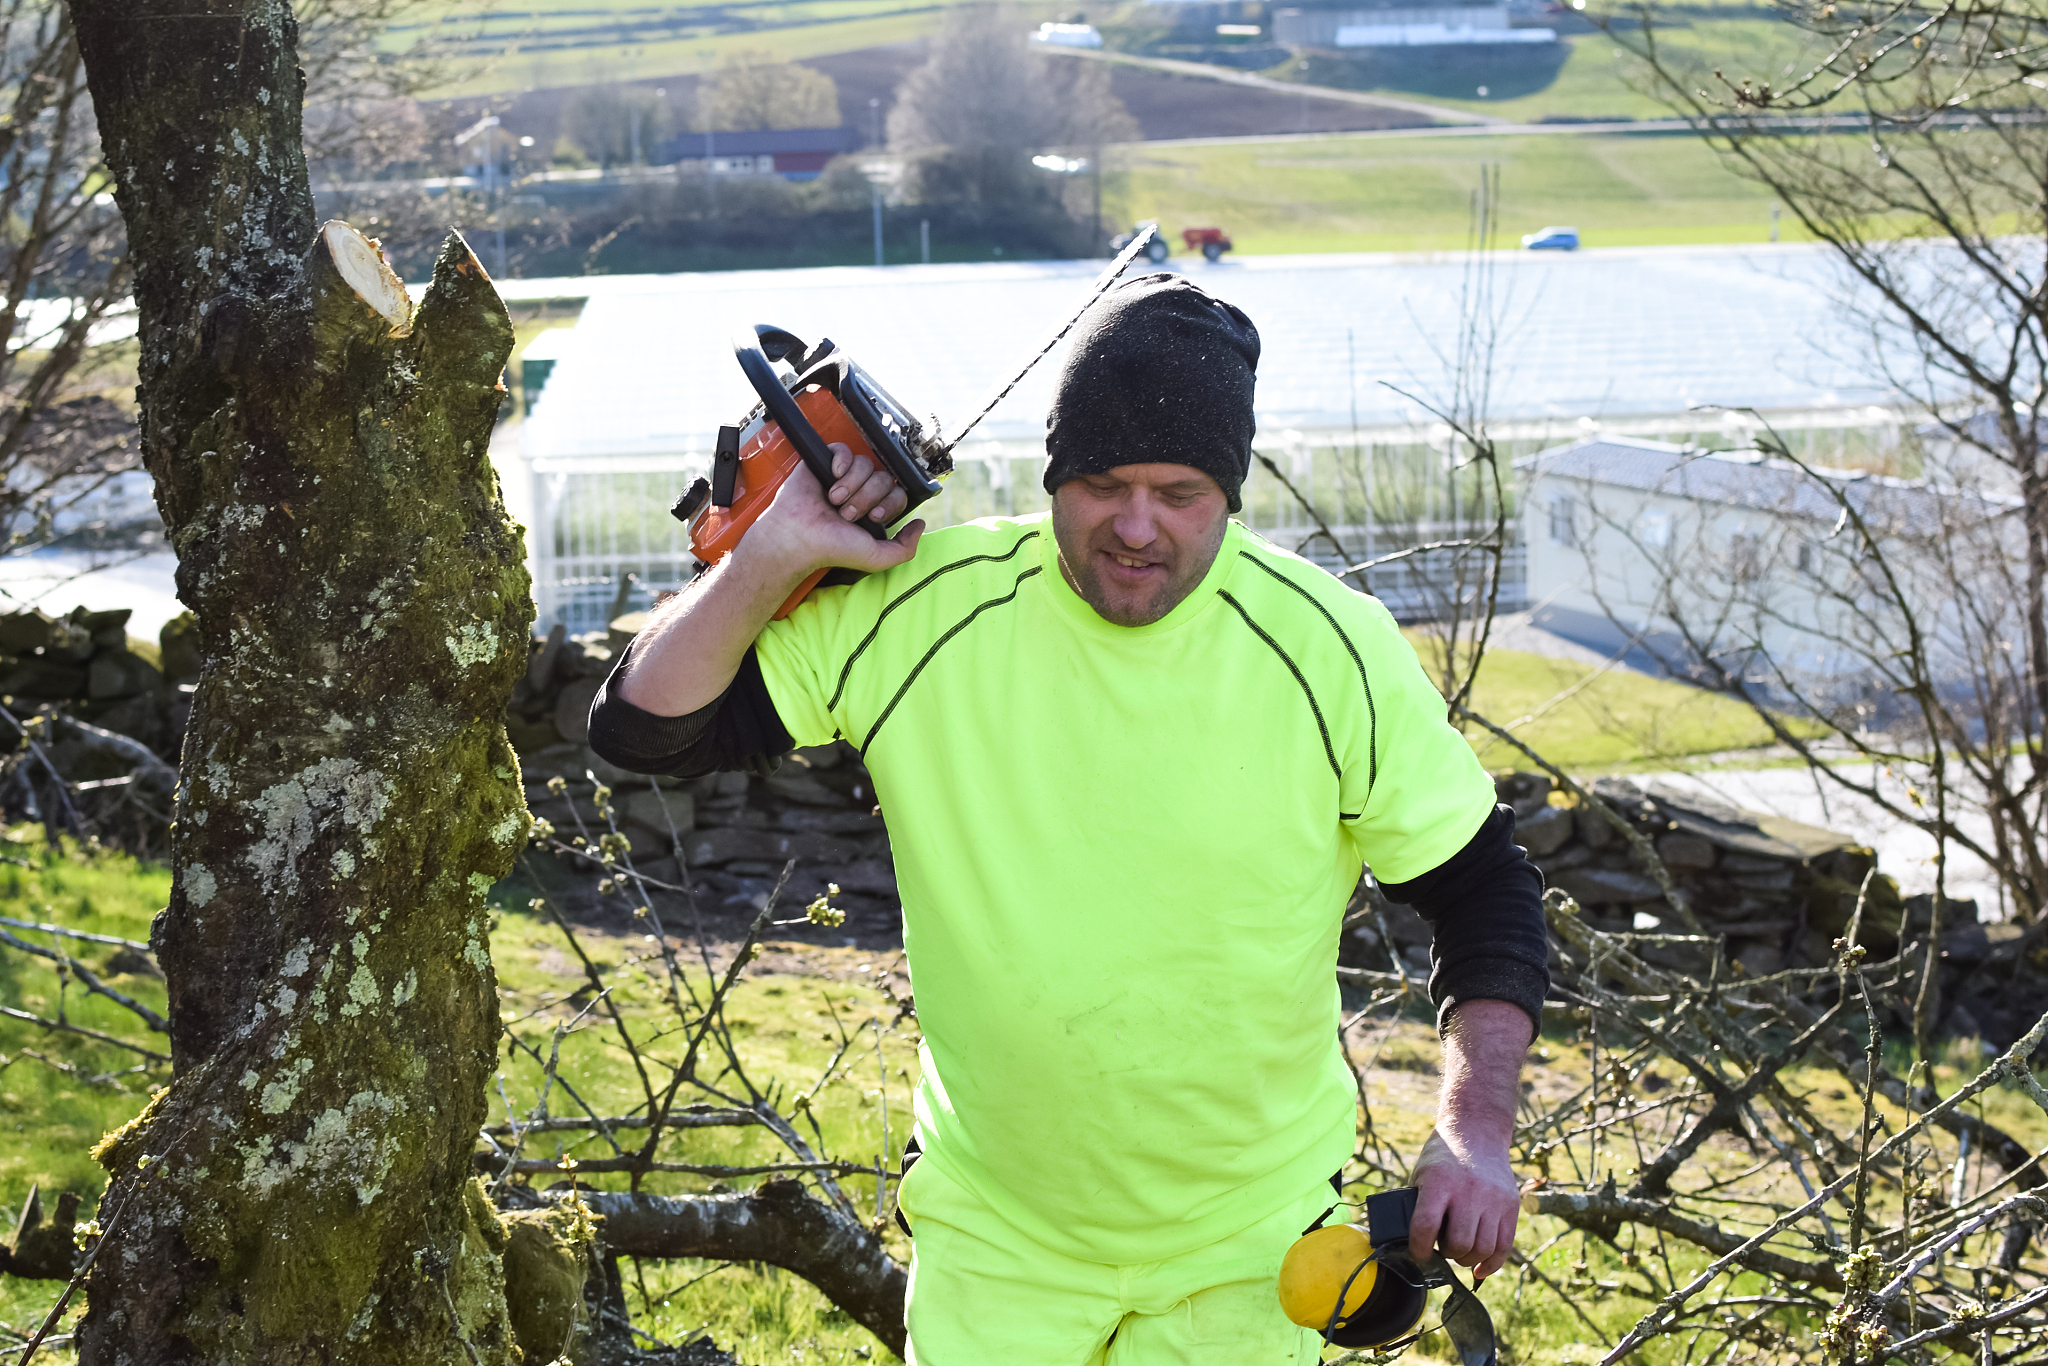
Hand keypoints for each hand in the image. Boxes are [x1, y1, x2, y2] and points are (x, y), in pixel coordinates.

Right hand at [743, 441, 922, 580]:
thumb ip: (905, 549)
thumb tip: (920, 523)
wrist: (798, 536)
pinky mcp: (824, 462)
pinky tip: (831, 476)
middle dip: (867, 497)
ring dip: (851, 485)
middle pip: (883, 478)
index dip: (889, 502)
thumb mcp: (876, 558)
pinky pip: (844, 449)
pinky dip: (841, 462)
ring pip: (865, 464)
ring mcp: (842, 476)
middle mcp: (860, 492)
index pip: (897, 494)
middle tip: (846, 513)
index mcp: (873, 509)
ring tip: (834, 500)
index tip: (873, 516)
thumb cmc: (832, 548)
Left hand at [1408, 1126, 1520, 1280]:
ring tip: (1459, 1252)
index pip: (1426, 1224)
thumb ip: (1418, 1206)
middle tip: (1442, 1248)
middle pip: (1459, 1243)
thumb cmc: (1443, 1159)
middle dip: (1447, 1254)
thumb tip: (1411, 1244)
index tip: (1419, 1254)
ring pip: (1483, 1249)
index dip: (1419, 1248)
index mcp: (1439, 1181)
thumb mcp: (1421, 1175)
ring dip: (1467, 1259)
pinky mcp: (1510, 1206)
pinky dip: (1491, 1264)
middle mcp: (1469, 1191)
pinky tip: (1479, 1268)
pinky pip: (1504, 1247)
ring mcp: (1493, 1199)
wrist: (1477, 1135)